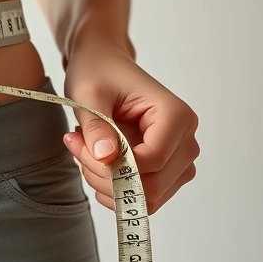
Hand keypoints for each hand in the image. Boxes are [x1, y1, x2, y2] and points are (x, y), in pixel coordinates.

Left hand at [61, 38, 199, 213]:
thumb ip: (97, 126)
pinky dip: (113, 188)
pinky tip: (94, 163)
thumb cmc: (97, 72)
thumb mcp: (88, 94)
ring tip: (84, 153)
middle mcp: (185, 140)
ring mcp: (178, 158)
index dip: (111, 165)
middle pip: (152, 185)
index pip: (152, 161)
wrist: (101, 65)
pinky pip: (143, 196)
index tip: (77, 144)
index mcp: (176, 116)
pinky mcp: (165, 170)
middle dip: (106, 176)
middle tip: (77, 148)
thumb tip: (107, 158)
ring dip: (108, 184)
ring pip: (148, 196)